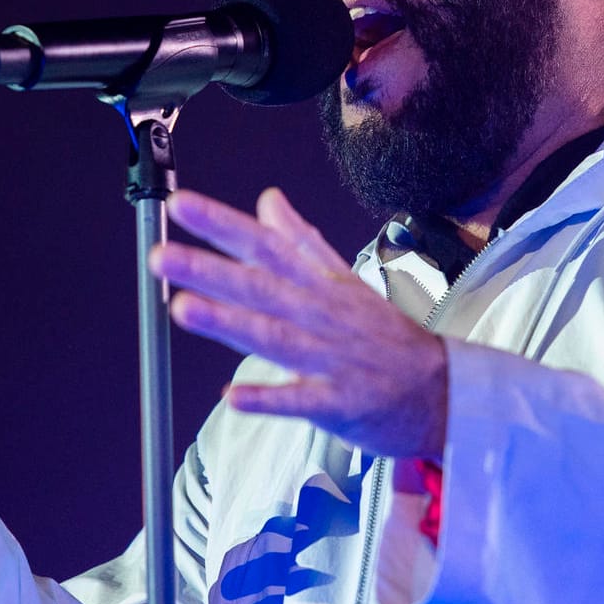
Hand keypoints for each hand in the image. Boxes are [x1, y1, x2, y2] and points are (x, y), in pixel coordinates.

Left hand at [148, 187, 447, 459]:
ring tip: (183, 309)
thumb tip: (267, 200)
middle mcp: (321, 315)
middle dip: (210, 270)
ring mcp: (331, 359)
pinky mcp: (341, 403)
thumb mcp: (344, 281)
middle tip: (161, 256)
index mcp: (319, 285)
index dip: (223, 225)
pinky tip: (234, 397)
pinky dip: (269, 398)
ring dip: (229, 323)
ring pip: (274, 337)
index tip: (181, 205)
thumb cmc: (385, 337)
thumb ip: (300, 242)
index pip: (265, 246)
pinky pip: (301, 401)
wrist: (442, 391)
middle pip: (260, 287)